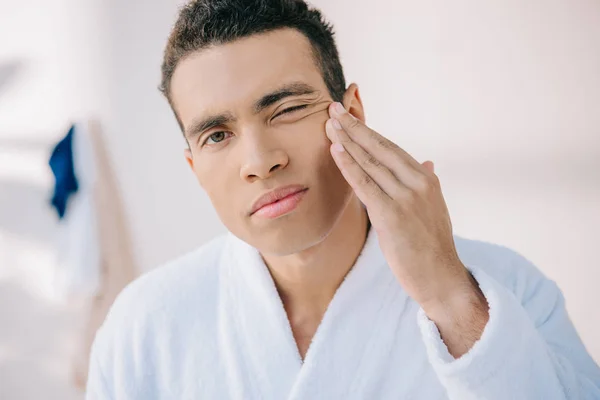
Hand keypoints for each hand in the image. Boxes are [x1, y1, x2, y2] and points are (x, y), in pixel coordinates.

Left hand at [324, 102, 481, 315]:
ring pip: (370, 162)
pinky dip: (349, 165)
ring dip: (347, 140)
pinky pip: (365, 184)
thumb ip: (427, 183)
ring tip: (329, 123)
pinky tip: (336, 150)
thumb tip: (428, 163)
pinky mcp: (392, 215)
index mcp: (426, 179)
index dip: (368, 131)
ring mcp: (406, 197)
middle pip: (379, 148)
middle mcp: (418, 182)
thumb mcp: (434, 208)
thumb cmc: (432, 245)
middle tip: (332, 108)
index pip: (391, 148)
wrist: (441, 277)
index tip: (349, 117)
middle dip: (354, 127)